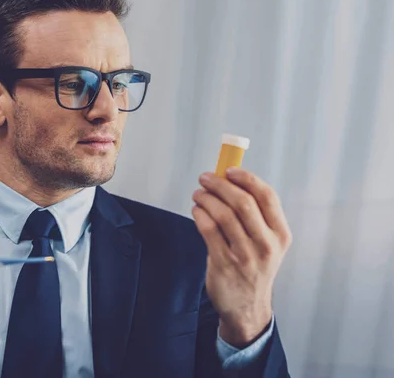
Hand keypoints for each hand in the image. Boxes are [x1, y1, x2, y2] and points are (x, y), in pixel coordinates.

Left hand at [191, 168, 291, 346]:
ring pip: (223, 214)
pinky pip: (208, 230)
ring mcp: (245, 256)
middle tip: (205, 178)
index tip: (229, 169)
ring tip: (198, 194)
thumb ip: (255, 216)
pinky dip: (200, 214)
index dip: (246, 178)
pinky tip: (197, 210)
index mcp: (280, 235)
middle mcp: (266, 245)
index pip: (267, 196)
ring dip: (206, 198)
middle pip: (242, 202)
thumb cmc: (254, 266)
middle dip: (220, 184)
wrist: (247, 307)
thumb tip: (228, 180)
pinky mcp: (223, 264)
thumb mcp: (267, 244)